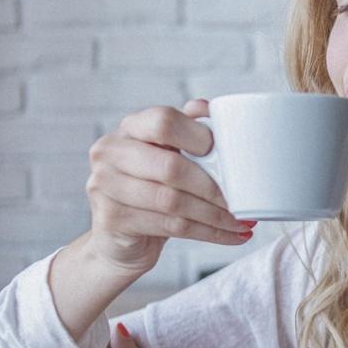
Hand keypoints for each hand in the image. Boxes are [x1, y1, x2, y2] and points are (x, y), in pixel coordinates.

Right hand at [85, 97, 253, 275]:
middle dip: (213, 187)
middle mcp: (110, 152)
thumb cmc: (154, 188)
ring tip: (242, 222)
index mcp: (130, 127)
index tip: (230, 157)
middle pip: (170, 166)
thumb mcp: (170, 155)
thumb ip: (187, 130)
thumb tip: (209, 108)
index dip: (200, 137)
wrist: (121, 238)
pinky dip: (206, 233)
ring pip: (172, 201)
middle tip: (242, 200)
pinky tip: (229, 235)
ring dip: (215, 215)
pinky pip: (170, 226)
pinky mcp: (112, 219)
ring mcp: (105, 185)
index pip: (164, 121)